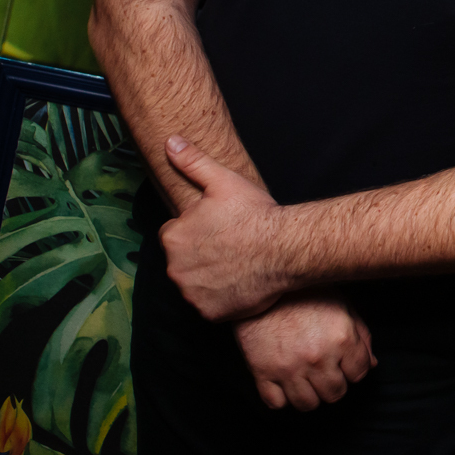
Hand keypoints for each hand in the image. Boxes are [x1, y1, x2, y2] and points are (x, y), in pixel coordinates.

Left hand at [160, 136, 289, 320]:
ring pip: (193, 284)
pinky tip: (238, 284)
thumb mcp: (223, 181)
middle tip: (229, 246)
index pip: (174, 234)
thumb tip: (170, 141)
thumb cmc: (255, 214)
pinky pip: (207, 306)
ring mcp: (191, 293)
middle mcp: (174, 267)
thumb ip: (192, 162)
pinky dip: (219, 299)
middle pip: (182, 261)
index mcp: (172, 236)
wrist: (284, 248)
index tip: (218, 228)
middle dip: (199, 255)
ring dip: (207, 278)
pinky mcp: (208, 313)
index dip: (196, 230)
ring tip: (235, 265)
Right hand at [232, 290, 374, 410]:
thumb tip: (372, 363)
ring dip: (309, 394)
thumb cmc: (304, 292)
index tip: (344, 363)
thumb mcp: (341, 305)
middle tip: (325, 371)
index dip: (353, 369)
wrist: (262, 281)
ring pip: (308, 404)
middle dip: (333, 384)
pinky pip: (276, 403)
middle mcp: (318, 357)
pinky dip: (282, 397)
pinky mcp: (263, 372)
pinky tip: (284, 382)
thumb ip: (361, 335)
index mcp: (341, 338)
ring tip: (306, 379)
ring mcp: (290, 368)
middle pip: (335, 394)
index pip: (359, 374)